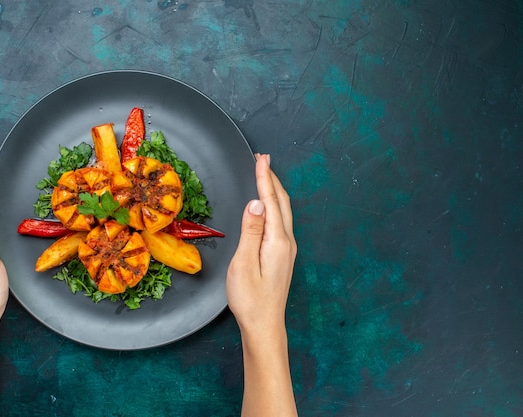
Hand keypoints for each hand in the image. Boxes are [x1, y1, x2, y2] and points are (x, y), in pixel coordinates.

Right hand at [227, 154, 297, 416]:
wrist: (264, 325)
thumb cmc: (250, 299)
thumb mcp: (243, 264)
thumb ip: (250, 231)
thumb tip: (256, 203)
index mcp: (277, 241)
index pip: (271, 202)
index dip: (264, 178)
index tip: (260, 158)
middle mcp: (286, 242)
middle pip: (281, 203)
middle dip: (272, 179)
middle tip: (263, 158)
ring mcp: (287, 249)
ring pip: (283, 211)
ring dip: (274, 190)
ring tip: (265, 174)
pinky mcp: (283, 255)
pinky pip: (281, 221)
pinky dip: (275, 205)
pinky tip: (268, 204)